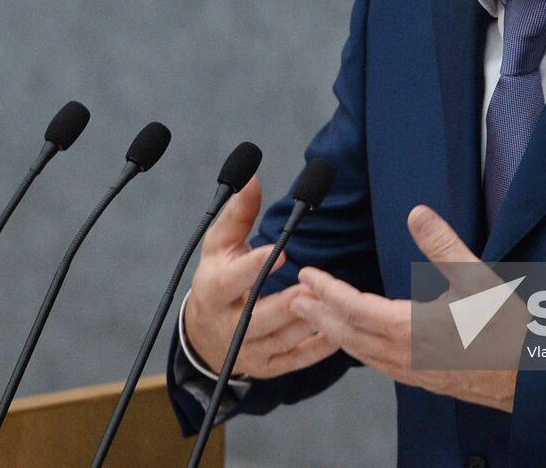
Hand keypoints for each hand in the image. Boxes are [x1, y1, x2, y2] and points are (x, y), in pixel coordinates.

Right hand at [182, 176, 339, 378]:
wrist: (204, 335)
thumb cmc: (216, 279)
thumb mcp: (219, 246)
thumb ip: (238, 214)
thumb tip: (251, 178)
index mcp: (213, 292)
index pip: (231, 281)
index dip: (253, 267)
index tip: (280, 251)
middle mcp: (229, 326)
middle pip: (259, 317)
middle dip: (288, 303)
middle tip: (314, 286)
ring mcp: (248, 351)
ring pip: (283, 340)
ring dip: (310, 323)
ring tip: (334, 304)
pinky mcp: (268, 368)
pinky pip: (297, 359)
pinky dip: (319, 347)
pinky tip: (340, 331)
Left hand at [290, 205, 519, 411]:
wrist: (536, 377)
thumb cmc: (512, 331)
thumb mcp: (479, 278)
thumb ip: (444, 245)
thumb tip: (416, 213)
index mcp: (414, 330)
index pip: (355, 308)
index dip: (327, 290)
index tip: (308, 274)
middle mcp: (408, 356)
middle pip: (349, 335)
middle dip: (318, 315)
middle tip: (294, 296)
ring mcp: (416, 372)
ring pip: (362, 354)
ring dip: (334, 334)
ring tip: (316, 318)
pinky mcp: (427, 380)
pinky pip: (380, 366)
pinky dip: (359, 351)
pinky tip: (360, 344)